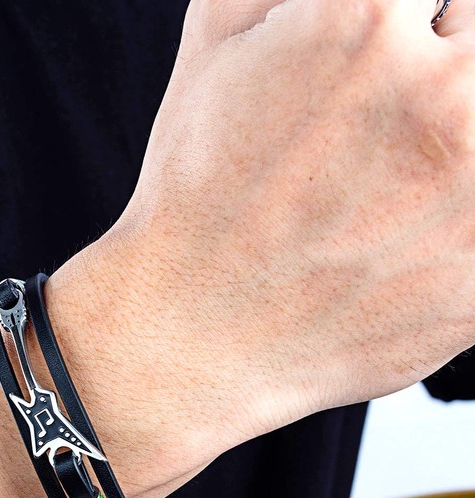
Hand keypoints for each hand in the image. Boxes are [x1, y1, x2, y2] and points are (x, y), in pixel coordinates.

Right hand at [72, 0, 474, 475]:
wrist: (190, 329)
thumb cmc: (194, 199)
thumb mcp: (212, 50)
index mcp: (366, 22)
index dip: (395, 38)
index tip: (362, 83)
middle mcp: (439, 96)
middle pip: (474, 50)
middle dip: (434, 82)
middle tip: (367, 146)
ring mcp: (474, 195)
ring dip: (449, 156)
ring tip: (377, 200)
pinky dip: (450, 231)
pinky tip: (391, 249)